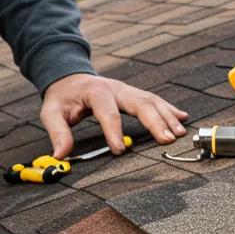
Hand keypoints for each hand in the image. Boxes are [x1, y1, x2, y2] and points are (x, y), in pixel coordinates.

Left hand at [41, 73, 188, 157]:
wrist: (69, 77)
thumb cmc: (62, 97)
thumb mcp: (52, 112)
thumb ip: (58, 133)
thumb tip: (60, 155)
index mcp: (96, 91)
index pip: (107, 111)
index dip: (113, 131)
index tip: (119, 150)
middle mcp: (116, 88)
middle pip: (140, 102)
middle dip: (155, 121)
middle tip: (166, 139)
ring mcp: (127, 90)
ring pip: (152, 101)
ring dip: (167, 117)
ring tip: (178, 134)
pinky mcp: (133, 95)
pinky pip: (154, 100)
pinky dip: (169, 109)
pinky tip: (182, 118)